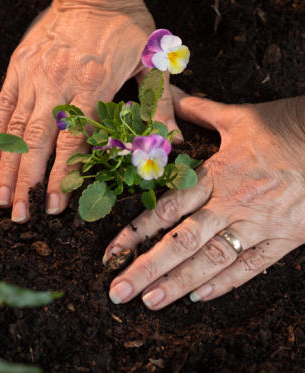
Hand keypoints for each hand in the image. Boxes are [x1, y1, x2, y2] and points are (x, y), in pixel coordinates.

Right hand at [0, 0, 178, 221]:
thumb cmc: (128, 29)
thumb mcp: (154, 63)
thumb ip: (160, 106)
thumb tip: (171, 148)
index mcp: (92, 86)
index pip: (72, 140)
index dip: (62, 175)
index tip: (56, 206)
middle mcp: (57, 84)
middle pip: (37, 142)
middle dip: (27, 182)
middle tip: (20, 215)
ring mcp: (33, 76)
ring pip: (16, 129)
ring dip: (8, 167)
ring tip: (1, 199)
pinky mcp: (18, 68)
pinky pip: (3, 106)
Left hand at [104, 88, 304, 308]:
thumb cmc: (289, 125)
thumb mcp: (239, 116)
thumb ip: (198, 111)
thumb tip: (167, 95)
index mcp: (217, 174)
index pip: (165, 208)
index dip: (134, 232)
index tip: (109, 252)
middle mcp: (233, 204)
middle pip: (181, 242)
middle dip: (146, 269)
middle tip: (118, 291)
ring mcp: (260, 224)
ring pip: (212, 260)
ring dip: (178, 284)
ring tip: (150, 302)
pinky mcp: (288, 238)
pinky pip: (252, 266)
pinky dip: (225, 282)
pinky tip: (199, 296)